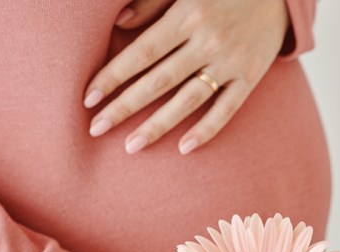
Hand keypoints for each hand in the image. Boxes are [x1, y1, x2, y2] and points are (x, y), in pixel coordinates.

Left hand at [84, 0, 290, 154]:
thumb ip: (153, 2)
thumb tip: (120, 23)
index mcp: (188, 15)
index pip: (141, 52)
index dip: (113, 76)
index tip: (88, 98)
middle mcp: (208, 41)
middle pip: (159, 80)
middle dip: (124, 106)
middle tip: (96, 129)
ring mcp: (231, 61)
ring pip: (188, 99)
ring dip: (157, 125)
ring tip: (131, 146)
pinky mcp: (251, 75)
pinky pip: (227, 108)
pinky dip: (206, 129)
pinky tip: (184, 148)